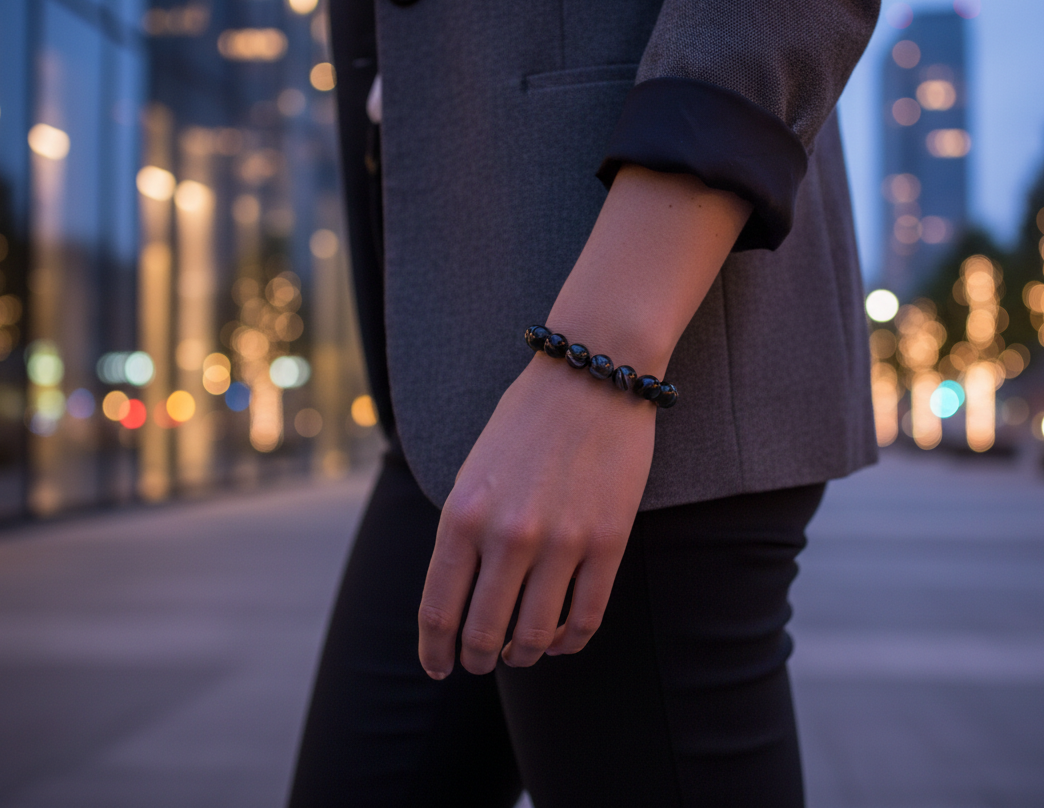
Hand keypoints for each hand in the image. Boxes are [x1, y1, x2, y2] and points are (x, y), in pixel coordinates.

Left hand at [417, 355, 656, 676]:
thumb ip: (462, 534)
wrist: (593, 376)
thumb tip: (460, 600)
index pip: (438, 609)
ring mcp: (561, 541)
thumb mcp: (472, 474)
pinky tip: (562, 639)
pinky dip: (570, 642)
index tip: (437, 667)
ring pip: (535, 636)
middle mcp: (507, 535)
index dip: (435, 651)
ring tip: (522, 652)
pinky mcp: (609, 542)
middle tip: (480, 662)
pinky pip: (587, 618)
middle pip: (483, 633)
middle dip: (477, 659)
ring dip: (524, 655)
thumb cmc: (527, 422)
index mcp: (463, 515)